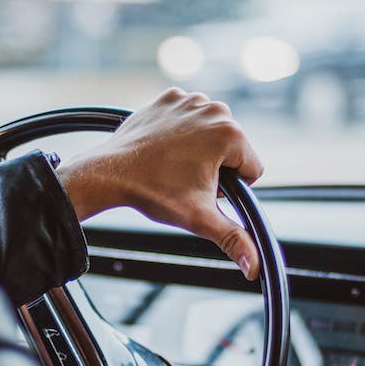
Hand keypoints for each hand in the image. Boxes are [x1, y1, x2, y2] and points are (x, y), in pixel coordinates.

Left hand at [57, 89, 263, 278]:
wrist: (111, 173)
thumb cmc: (153, 193)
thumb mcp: (199, 218)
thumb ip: (233, 239)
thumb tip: (254, 268)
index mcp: (230, 134)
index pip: (253, 168)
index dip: (232, 187)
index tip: (203, 188)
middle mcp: (214, 109)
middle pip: (233, 149)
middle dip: (216, 166)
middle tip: (185, 178)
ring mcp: (190, 100)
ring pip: (212, 132)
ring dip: (200, 148)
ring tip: (175, 164)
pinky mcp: (170, 97)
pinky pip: (190, 118)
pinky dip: (180, 131)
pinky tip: (165, 146)